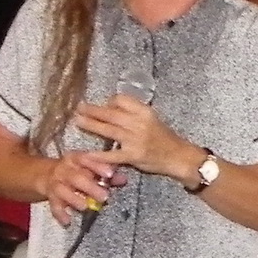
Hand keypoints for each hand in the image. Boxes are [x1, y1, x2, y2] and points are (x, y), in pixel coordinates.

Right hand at [37, 152, 124, 226]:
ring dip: (74, 199)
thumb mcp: (88, 169)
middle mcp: (63, 170)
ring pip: (62, 190)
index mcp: (75, 160)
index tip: (110, 174)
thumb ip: (107, 175)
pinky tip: (67, 221)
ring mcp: (56, 183)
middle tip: (104, 196)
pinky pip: (54, 206)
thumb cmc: (75, 172)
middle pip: (76, 177)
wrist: (45, 174)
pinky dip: (60, 214)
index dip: (98, 166)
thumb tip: (124, 179)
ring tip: (85, 207)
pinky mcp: (50, 197)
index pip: (85, 160)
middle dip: (89, 187)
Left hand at [73, 94, 197, 183]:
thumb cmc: (165, 138)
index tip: (104, 105)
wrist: (180, 157)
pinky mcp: (133, 156)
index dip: (110, 101)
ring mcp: (135, 140)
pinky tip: (86, 154)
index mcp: (145, 112)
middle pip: (111, 113)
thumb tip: (111, 108)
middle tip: (78, 108)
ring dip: (91, 125)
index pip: (122, 100)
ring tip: (78, 121)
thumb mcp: (152, 119)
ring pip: (108, 130)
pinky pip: (112, 155)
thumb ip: (134, 113)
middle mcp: (139, 124)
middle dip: (92, 110)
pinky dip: (98, 155)